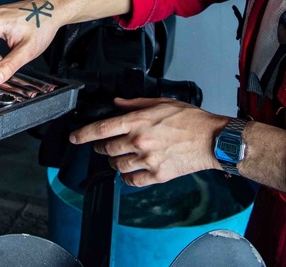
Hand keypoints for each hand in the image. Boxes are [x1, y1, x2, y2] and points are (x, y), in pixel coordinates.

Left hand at [69, 97, 231, 186]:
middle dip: (100, 148)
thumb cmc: (190, 119)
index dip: (83, 134)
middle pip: (107, 150)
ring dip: (114, 162)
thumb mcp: (161, 102)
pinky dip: (128, 178)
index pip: (101, 129)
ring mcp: (148, 160)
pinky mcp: (157, 175)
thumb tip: (117, 103)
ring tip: (120, 157)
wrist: (211, 139)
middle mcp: (140, 142)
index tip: (74, 138)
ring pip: (117, 166)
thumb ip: (135, 104)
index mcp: (138, 122)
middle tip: (103, 146)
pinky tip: (131, 171)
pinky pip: (133, 181)